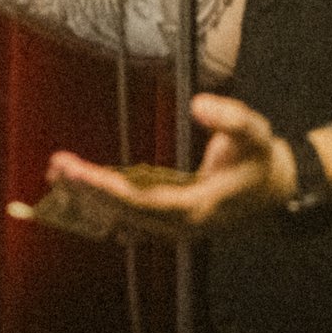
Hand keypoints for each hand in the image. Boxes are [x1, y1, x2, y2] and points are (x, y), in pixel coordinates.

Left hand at [42, 93, 303, 240]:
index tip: (77, 172)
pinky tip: (77, 183)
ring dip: (88, 195)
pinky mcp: (166, 219)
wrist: (275, 190)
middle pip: (123, 211)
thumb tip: (198, 105)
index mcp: (196, 210)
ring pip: (121, 215)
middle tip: (57, 166)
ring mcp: (171, 227)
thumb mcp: (256, 132)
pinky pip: (127, 212)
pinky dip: (100, 198)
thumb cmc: (260, 159)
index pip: (141, 202)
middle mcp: (178, 226)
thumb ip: (231, 117)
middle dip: (88, 190)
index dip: (106, 188)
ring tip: (56, 171)